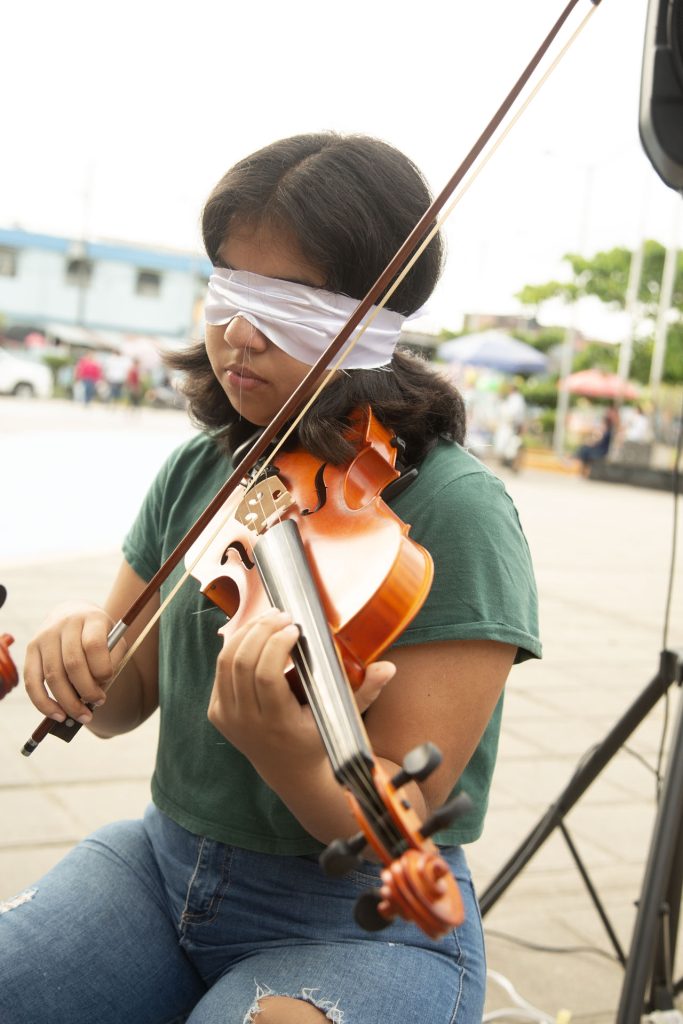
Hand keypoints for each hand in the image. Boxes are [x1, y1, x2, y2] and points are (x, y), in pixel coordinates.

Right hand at [24, 603, 125, 723]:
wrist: (74, 614)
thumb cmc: (99, 634)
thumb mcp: (115, 641)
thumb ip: (112, 664)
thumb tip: (96, 694)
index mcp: (91, 619)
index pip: (94, 645)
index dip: (102, 669)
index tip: (107, 683)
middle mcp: (65, 624)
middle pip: (73, 664)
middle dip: (87, 691)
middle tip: (97, 704)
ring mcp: (45, 636)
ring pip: (53, 676)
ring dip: (68, 702)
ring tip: (82, 716)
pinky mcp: (31, 649)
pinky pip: (32, 681)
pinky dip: (44, 703)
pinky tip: (58, 716)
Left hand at [207, 608, 394, 777]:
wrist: (289, 773)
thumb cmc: (318, 740)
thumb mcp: (343, 719)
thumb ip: (366, 692)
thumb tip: (388, 668)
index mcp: (277, 724)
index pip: (265, 676)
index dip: (275, 645)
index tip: (294, 627)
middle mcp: (247, 723)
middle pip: (242, 663)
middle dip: (261, 630)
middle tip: (282, 615)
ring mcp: (228, 718)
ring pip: (226, 662)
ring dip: (246, 633)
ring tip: (269, 619)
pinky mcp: (217, 712)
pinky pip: (221, 670)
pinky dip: (236, 646)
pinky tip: (256, 635)